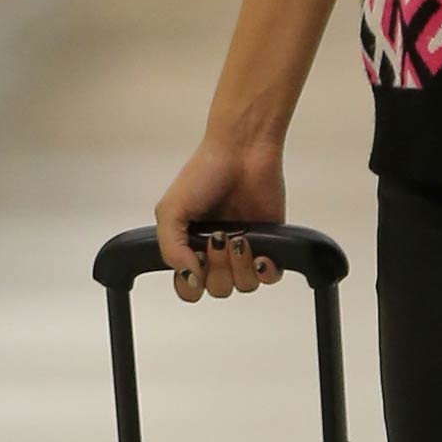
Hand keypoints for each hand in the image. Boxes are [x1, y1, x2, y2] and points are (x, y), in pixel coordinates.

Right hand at [154, 135, 286, 302]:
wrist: (242, 151)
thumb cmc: (205, 172)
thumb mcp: (171, 210)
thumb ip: (170, 249)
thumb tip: (188, 276)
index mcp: (189, 246)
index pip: (188, 286)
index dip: (191, 283)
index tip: (196, 260)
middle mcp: (216, 252)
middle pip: (217, 289)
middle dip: (218, 268)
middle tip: (219, 238)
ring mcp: (244, 249)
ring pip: (243, 286)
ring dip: (240, 265)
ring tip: (240, 238)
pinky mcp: (270, 243)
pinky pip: (270, 277)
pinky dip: (266, 270)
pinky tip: (259, 254)